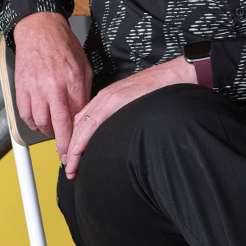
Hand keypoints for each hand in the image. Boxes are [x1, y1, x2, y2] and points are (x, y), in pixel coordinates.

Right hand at [12, 12, 90, 163]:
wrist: (39, 29)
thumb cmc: (62, 45)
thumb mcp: (83, 66)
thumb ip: (84, 92)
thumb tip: (84, 114)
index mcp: (72, 82)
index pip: (76, 119)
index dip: (77, 138)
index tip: (77, 150)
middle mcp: (53, 87)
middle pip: (58, 126)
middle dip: (62, 146)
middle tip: (65, 156)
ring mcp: (35, 88)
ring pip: (40, 123)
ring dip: (47, 131)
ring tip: (53, 131)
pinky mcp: (21, 88)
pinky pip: (25, 114)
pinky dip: (32, 122)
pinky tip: (39, 120)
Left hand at [62, 57, 195, 178]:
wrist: (177, 76)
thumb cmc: (163, 92)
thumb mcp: (138, 107)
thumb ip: (126, 118)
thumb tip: (122, 138)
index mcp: (109, 98)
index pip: (84, 122)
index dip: (76, 141)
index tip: (73, 159)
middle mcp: (105, 96)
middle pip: (78, 125)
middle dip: (71, 149)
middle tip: (69, 169)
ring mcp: (108, 97)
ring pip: (81, 125)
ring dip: (73, 149)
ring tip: (71, 168)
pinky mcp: (115, 99)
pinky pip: (91, 122)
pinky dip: (80, 141)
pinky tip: (77, 154)